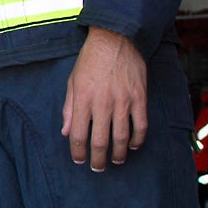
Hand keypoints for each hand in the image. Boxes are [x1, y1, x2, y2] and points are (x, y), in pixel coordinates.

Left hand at [60, 26, 147, 171]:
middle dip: (98, 159)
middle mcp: (102, 103)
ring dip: (119, 153)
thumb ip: (69, 108)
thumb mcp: (73, 81)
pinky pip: (140, 125)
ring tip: (116, 160)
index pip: (78, 135)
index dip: (78, 152)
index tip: (79, 160)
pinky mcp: (139, 97)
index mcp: (83, 99)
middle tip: (98, 167)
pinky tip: (134, 145)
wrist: (116, 39)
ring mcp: (123, 101)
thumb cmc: (91, 60)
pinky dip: (138, 139)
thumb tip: (67, 132)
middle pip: (100, 141)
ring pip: (122, 137)